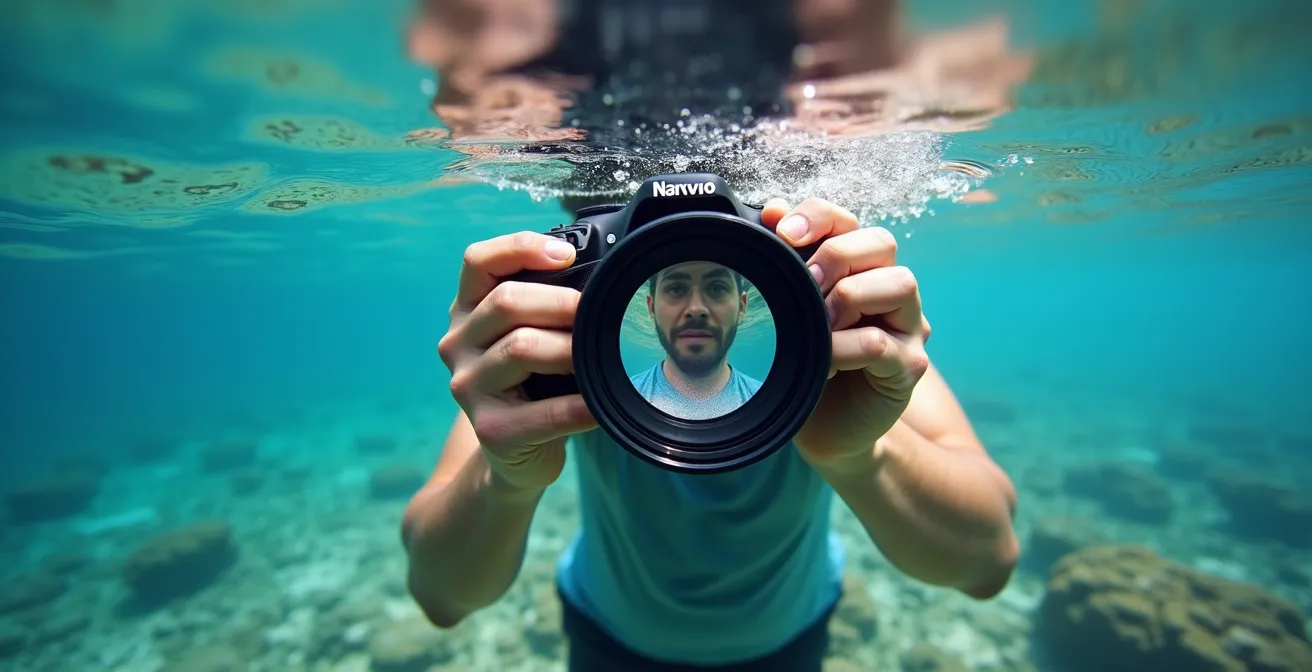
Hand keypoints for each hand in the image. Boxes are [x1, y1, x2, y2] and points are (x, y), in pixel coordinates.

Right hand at [438, 232, 597, 491]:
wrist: (513, 452)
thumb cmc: (531, 383)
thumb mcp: (528, 334)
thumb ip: (542, 303)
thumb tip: (599, 278)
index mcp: (466, 310)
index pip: (478, 261)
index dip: (520, 247)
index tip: (566, 254)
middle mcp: (457, 343)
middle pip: (505, 302)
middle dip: (561, 302)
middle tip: (595, 314)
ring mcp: (468, 387)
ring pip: (521, 348)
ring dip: (570, 349)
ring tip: (598, 356)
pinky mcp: (491, 429)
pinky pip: (546, 411)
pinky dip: (581, 405)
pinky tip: (600, 403)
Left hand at [761, 198, 930, 466]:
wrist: (828, 430)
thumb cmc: (810, 365)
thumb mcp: (792, 312)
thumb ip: (788, 263)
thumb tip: (771, 209)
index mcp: (859, 270)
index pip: (848, 222)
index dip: (819, 216)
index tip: (782, 230)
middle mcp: (890, 290)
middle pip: (882, 242)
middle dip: (837, 254)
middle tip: (807, 281)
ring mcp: (907, 327)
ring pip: (900, 283)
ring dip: (849, 297)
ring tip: (821, 324)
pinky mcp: (909, 366)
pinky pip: (881, 344)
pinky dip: (845, 349)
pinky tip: (823, 363)